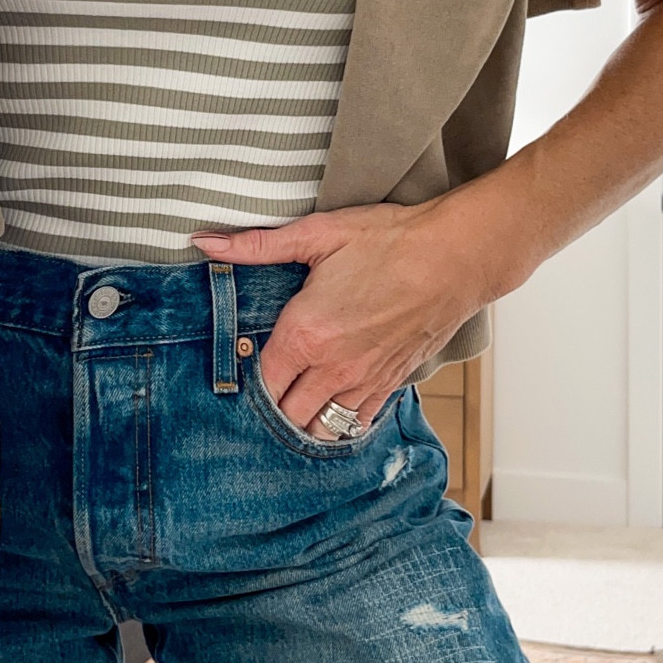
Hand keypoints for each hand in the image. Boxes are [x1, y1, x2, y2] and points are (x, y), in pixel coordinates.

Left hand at [192, 197, 494, 439]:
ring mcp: (364, 382)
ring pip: (320, 428)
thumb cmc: (391, 241)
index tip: (242, 368)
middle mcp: (332, 368)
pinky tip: (330, 407)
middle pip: (286, 415)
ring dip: (303, 421)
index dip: (246, 381)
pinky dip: (339, 422)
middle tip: (264, 390)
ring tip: (293, 404)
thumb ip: (257, 245)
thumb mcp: (319, 234)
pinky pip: (356, 423)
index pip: (260, 382)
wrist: (457, 256)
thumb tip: (205, 242)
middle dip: (271, 408)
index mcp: (305, 334)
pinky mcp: (391, 384)